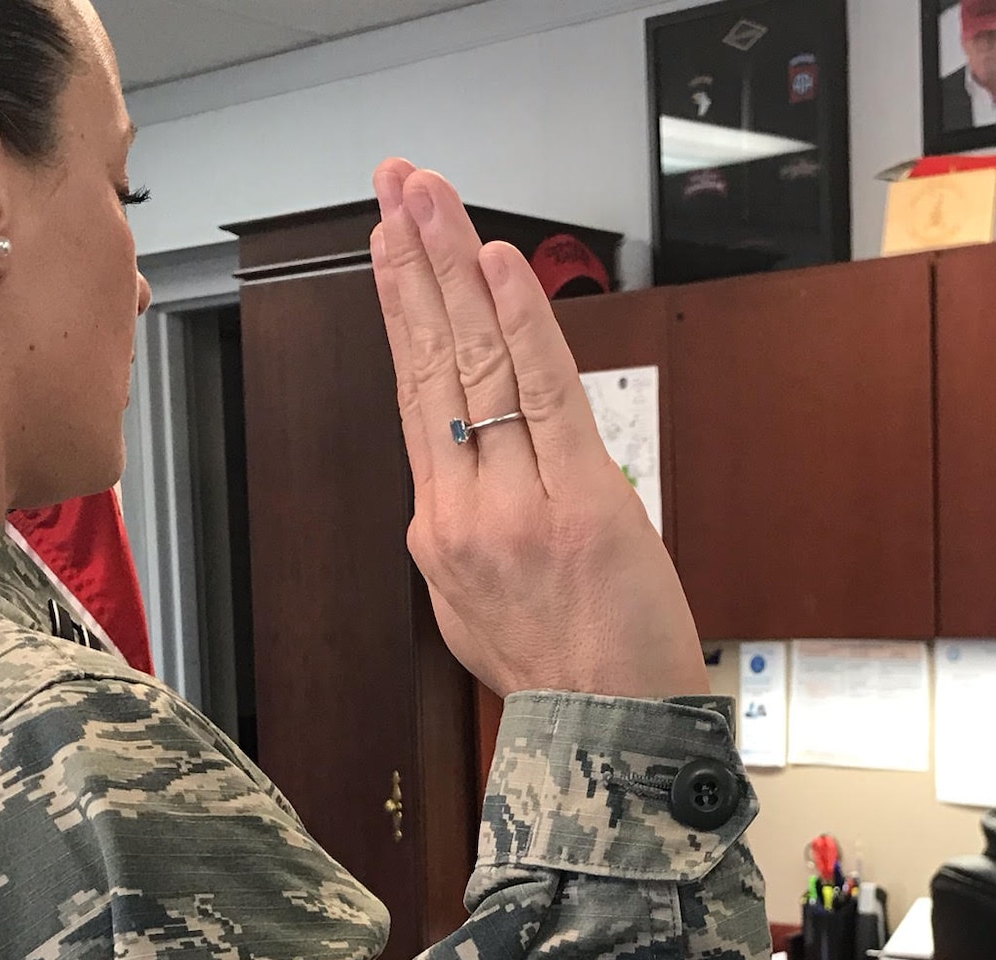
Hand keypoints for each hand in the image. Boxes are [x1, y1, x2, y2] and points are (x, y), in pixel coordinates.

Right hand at [370, 160, 707, 700]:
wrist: (609, 737)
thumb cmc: (560, 678)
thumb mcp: (480, 613)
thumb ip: (470, 537)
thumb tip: (473, 481)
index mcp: (441, 536)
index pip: (416, 400)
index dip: (399, 314)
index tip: (386, 248)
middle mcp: (463, 514)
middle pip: (430, 364)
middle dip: (410, 263)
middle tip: (395, 185)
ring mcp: (515, 505)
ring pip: (475, 365)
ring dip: (452, 268)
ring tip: (430, 197)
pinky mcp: (578, 501)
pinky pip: (543, 393)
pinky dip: (520, 322)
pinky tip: (497, 264)